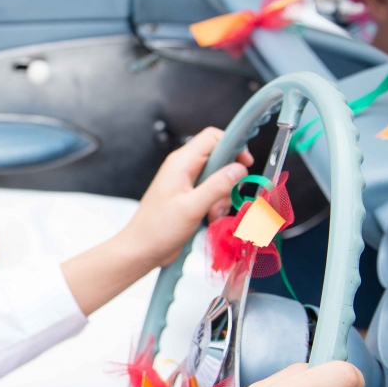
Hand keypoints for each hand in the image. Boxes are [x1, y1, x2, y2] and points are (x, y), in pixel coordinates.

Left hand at [118, 128, 253, 267]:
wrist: (142, 249)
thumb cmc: (158, 229)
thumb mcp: (192, 207)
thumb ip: (217, 186)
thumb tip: (239, 169)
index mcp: (181, 163)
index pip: (213, 137)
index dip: (233, 145)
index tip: (246, 164)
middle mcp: (184, 168)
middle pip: (220, 159)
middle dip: (229, 179)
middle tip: (226, 198)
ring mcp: (187, 183)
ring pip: (219, 179)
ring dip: (223, 197)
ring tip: (212, 214)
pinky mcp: (189, 197)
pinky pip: (212, 194)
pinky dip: (216, 205)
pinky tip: (209, 219)